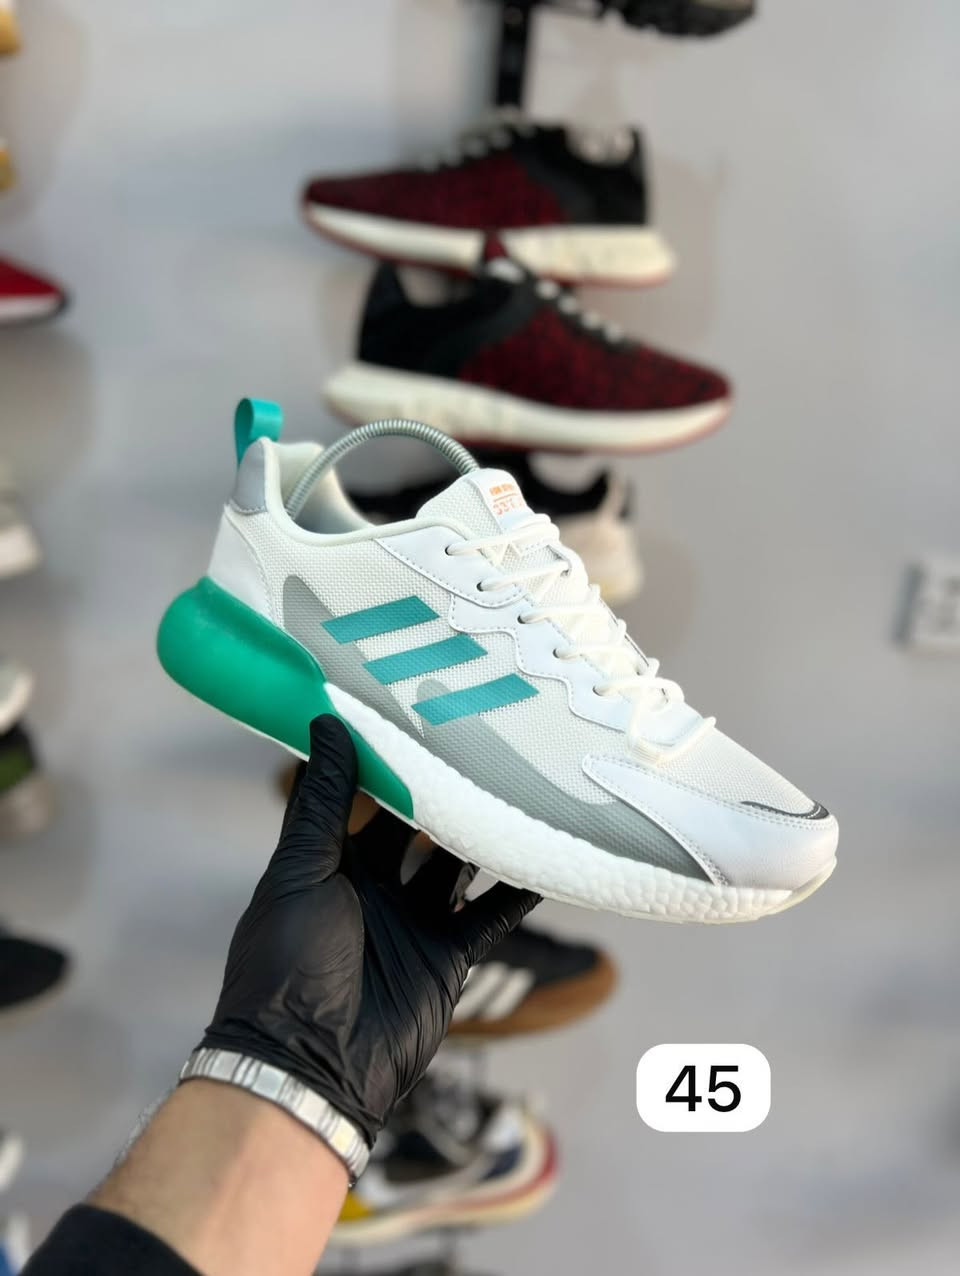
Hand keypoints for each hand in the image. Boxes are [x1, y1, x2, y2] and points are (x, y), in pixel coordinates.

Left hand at [197, 715, 539, 1146]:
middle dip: (445, 792)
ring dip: (483, 834)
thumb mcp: (302, 870)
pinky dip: (516, 890)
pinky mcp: (447, 957)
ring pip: (458, 865)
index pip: (364, 799)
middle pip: (417, 827)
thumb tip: (327, 724)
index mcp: (331, 863)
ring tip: (520, 787)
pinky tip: (543, 858)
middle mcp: (374, 887)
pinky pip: (489, 916)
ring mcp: (414, 922)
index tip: (419, 713)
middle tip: (483, 742)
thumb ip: (323, 803)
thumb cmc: (289, 960)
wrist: (309, 1063)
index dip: (390, 761)